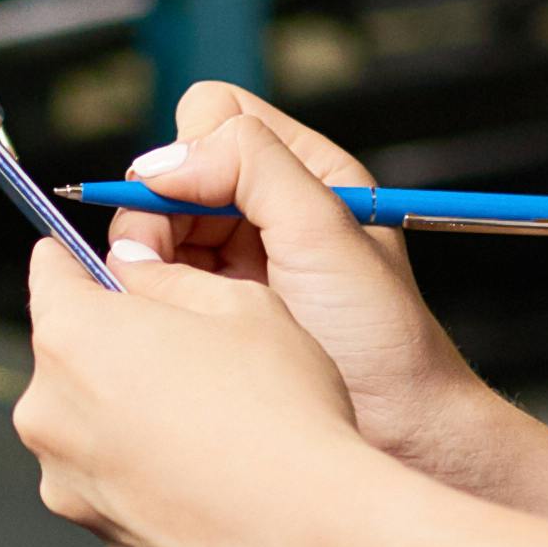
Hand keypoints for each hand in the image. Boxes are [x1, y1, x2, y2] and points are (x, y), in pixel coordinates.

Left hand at [13, 223, 395, 546]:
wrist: (307, 531)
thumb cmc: (281, 413)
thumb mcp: (240, 303)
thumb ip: (167, 278)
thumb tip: (135, 273)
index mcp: (73, 336)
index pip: (50, 272)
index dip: (80, 262)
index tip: (99, 267)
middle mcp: (48, 409)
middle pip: (66, 353)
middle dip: (113, 344)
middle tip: (187, 353)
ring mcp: (63, 478)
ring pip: (84, 419)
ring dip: (124, 409)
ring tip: (204, 421)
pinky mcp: (91, 528)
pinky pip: (105, 475)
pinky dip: (137, 465)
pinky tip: (200, 469)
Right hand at [101, 84, 496, 482]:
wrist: (398, 433)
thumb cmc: (382, 339)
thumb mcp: (322, 230)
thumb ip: (249, 167)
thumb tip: (164, 160)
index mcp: (305, 171)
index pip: (215, 113)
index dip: (189, 150)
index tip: (179, 198)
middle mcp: (267, 208)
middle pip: (171, 175)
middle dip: (157, 214)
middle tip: (157, 264)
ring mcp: (238, 259)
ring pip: (155, 229)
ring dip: (150, 259)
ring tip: (172, 302)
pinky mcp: (216, 308)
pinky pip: (157, 281)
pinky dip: (150, 295)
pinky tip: (171, 323)